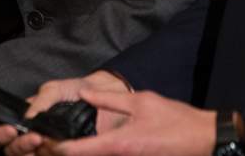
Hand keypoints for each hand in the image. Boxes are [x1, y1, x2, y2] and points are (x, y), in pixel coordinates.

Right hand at [0, 71, 130, 155]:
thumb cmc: (78, 90)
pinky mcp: (64, 154)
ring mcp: (47, 149)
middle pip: (11, 151)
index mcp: (26, 119)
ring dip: (29, 150)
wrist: (105, 97)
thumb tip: (26, 119)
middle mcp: (33, 138)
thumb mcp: (55, 90)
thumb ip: (40, 102)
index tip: (9, 129)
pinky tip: (53, 148)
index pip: (1, 133)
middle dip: (17, 145)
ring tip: (41, 140)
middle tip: (32, 137)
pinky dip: (47, 154)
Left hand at [48, 90, 216, 155]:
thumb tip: (84, 93)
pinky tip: (86, 144)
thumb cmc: (175, 120)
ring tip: (59, 142)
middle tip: (45, 141)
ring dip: (77, 153)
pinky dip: (93, 152)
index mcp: (117, 144)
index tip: (42, 139)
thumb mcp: (140, 102)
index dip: (55, 147)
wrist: (202, 140)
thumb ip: (109, 99)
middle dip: (62, 152)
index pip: (76, 151)